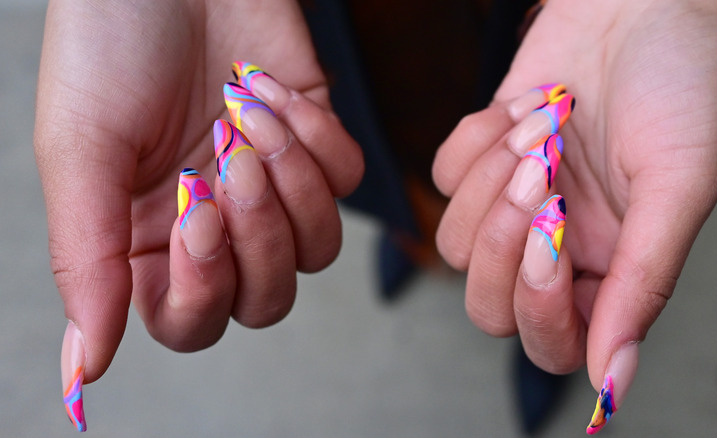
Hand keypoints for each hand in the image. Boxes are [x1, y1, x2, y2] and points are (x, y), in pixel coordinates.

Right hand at [35, 0, 362, 412]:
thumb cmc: (109, 50)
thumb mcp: (80, 154)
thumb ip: (87, 263)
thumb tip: (84, 369)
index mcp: (150, 242)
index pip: (193, 322)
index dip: (205, 288)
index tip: (195, 210)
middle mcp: (216, 226)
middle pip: (268, 299)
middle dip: (260, 236)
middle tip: (229, 160)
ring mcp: (271, 188)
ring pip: (318, 247)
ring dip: (291, 182)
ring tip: (247, 117)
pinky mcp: (314, 144)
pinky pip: (345, 177)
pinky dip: (314, 133)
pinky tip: (268, 89)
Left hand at [433, 0, 716, 428]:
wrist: (643, 1)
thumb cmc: (681, 85)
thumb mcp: (679, 187)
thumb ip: (644, 285)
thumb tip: (614, 382)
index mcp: (611, 270)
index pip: (553, 342)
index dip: (539, 305)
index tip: (554, 232)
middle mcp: (558, 248)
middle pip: (487, 304)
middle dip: (501, 240)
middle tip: (545, 172)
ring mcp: (514, 205)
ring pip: (455, 241)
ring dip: (492, 177)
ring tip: (547, 123)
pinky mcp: (482, 160)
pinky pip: (443, 176)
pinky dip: (478, 138)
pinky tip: (527, 105)